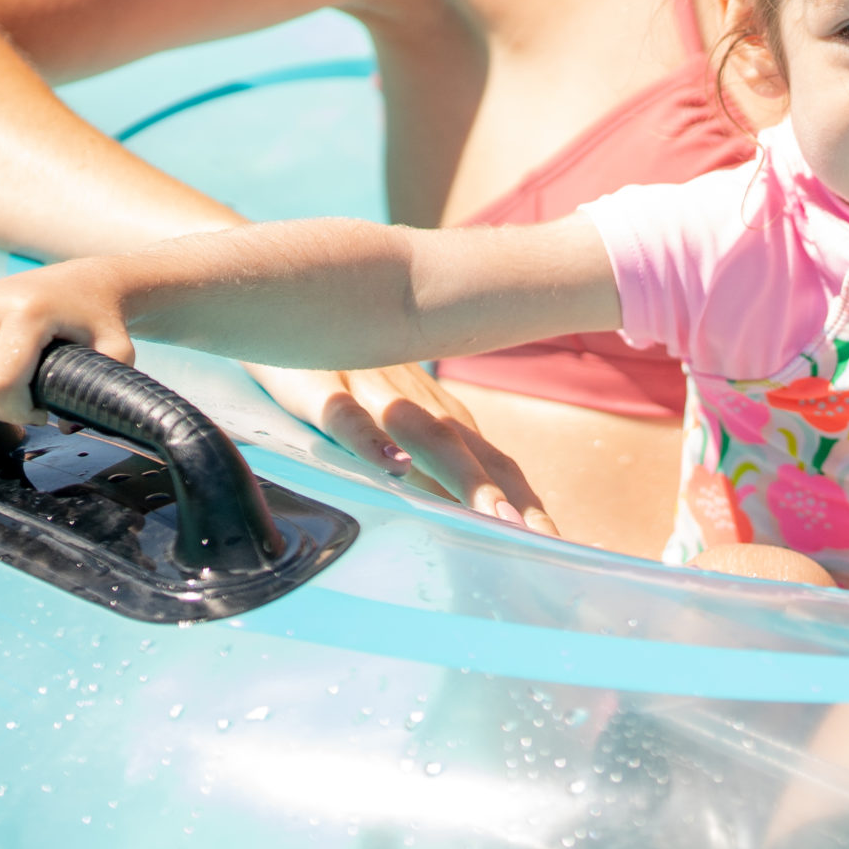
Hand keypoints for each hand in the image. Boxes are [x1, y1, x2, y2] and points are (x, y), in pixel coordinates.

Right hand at [0, 261, 135, 425]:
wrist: (85, 282)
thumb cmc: (100, 319)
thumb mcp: (116, 351)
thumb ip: (100, 390)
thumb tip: (67, 427)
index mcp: (29, 311)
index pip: (2, 383)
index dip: (18, 412)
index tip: (42, 413)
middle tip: (27, 408)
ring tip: (9, 395)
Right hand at [245, 362, 558, 533]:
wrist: (288, 301)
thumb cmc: (345, 371)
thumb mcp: (390, 421)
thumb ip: (426, 464)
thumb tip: (467, 519)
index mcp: (440, 419)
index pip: (498, 466)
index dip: (530, 506)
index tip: (560, 547)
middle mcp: (419, 407)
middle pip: (476, 456)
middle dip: (514, 502)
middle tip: (545, 545)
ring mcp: (374, 393)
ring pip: (426, 436)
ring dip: (464, 476)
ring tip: (496, 517)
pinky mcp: (321, 387)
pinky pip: (348, 415)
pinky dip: (374, 441)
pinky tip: (392, 466)